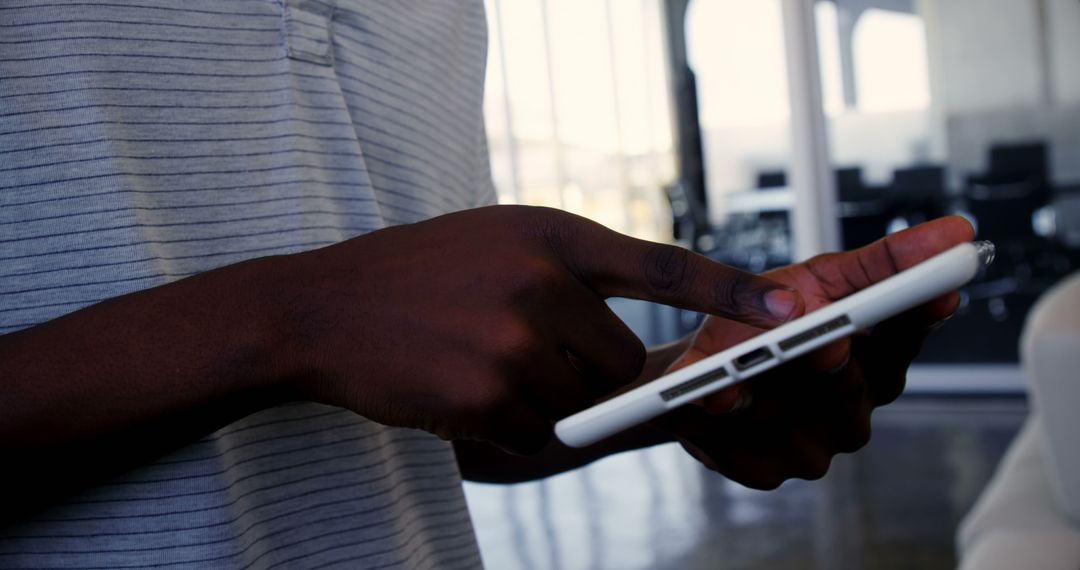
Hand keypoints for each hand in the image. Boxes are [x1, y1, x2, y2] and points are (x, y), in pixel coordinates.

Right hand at [280, 205, 799, 454]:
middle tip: (529, 352)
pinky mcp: (487, 398)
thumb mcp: (499, 239)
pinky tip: (460, 389)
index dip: (734, 288)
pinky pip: (535, 432)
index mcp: (551, 234)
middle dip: (590, 372)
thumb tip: (625, 326)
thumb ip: (568, 270)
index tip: (792, 308)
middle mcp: (541, 283)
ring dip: (539, 398)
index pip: (664, 264)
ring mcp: (514, 343)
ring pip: (578, 403)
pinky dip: (507, 424)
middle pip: (622, 362)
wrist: (323, 310)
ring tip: (478, 362)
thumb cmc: (417, 273)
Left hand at [652, 216, 974, 488]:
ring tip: (739, 372)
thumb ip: (881, 261)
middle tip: (828, 343)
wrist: (696, 369)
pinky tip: (707, 394)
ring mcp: (807, 450)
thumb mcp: (819, 279)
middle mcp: (850, 416)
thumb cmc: (765, 320)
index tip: (933, 296)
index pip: (904, 342)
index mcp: (875, 368)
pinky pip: (738, 438)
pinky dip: (719, 411)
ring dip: (762, 387)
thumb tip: (956, 231)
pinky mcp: (759, 470)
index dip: (914, 321)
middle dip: (832, 364)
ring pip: (789, 416)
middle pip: (848, 390)